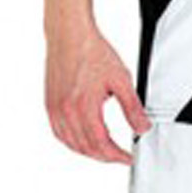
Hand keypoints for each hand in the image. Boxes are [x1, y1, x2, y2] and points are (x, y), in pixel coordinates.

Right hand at [45, 29, 151, 162]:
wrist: (70, 34)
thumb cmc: (91, 51)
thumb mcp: (121, 79)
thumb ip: (132, 107)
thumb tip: (142, 127)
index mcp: (83, 108)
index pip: (101, 145)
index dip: (116, 156)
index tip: (127, 157)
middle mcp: (65, 112)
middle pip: (85, 148)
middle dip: (105, 157)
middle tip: (119, 156)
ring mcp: (55, 109)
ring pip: (71, 143)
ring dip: (88, 152)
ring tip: (104, 152)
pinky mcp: (49, 103)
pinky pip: (59, 133)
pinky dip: (72, 142)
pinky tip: (81, 140)